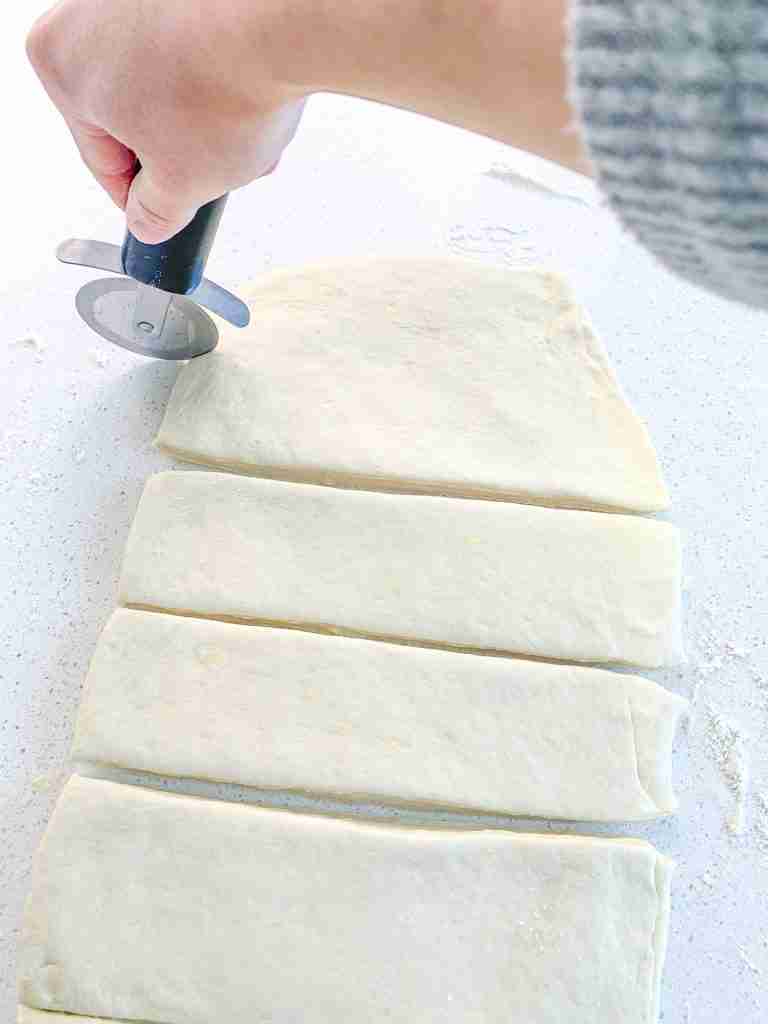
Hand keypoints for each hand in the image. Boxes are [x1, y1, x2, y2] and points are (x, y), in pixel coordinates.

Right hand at [27, 0, 306, 242]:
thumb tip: (146, 219)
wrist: (284, 22)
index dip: (141, 197)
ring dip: (208, 122)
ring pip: (168, 84)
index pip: (100, 159)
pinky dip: (221, 76)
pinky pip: (195, 48)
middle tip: (221, 173)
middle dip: (184, 155)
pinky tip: (252, 98)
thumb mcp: (183, 183)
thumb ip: (155, 212)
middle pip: (135, 116)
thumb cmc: (224, 88)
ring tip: (247, 137)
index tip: (167, 211)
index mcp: (61, 64)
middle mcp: (84, 13)